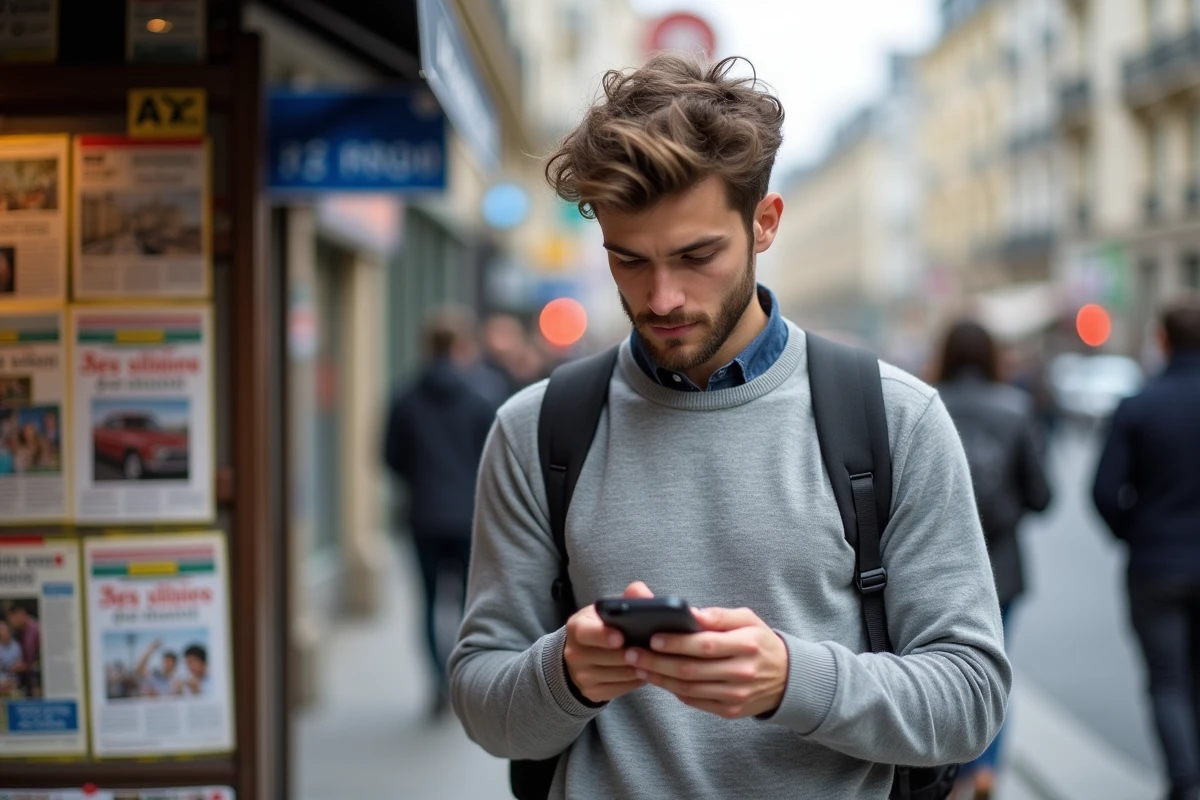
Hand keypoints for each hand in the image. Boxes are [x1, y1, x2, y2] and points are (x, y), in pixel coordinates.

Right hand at [563, 581, 652, 703]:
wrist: (579, 655)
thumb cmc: (599, 628)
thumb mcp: (605, 611)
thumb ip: (625, 600)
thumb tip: (639, 590)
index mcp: (576, 628)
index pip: (586, 633)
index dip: (603, 636)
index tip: (621, 637)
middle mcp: (574, 653)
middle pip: (607, 657)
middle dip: (632, 653)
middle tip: (654, 649)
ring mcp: (581, 676)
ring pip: (618, 674)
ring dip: (638, 667)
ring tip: (654, 659)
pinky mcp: (591, 693)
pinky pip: (620, 689)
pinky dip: (636, 680)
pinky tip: (645, 670)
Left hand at [625, 605, 788, 718]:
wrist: (786, 679)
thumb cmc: (760, 642)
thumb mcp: (748, 620)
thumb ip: (720, 616)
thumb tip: (691, 614)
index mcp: (747, 645)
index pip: (706, 644)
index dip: (677, 642)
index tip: (653, 637)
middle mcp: (742, 672)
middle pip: (692, 669)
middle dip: (657, 662)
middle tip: (632, 653)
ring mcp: (736, 695)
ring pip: (689, 688)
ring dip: (659, 678)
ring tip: (638, 666)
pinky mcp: (730, 710)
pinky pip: (695, 701)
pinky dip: (673, 690)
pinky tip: (658, 679)